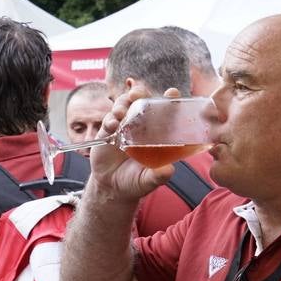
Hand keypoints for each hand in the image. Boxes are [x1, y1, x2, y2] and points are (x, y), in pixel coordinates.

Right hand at [87, 88, 174, 202]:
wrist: (112, 188)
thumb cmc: (136, 182)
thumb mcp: (149, 181)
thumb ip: (158, 176)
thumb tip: (168, 170)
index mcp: (156, 133)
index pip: (165, 112)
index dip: (169, 100)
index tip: (172, 92)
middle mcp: (141, 126)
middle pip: (142, 101)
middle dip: (140, 93)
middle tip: (136, 95)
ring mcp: (124, 126)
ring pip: (123, 106)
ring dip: (121, 104)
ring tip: (120, 112)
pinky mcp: (108, 132)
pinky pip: (108, 119)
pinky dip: (110, 119)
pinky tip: (112, 125)